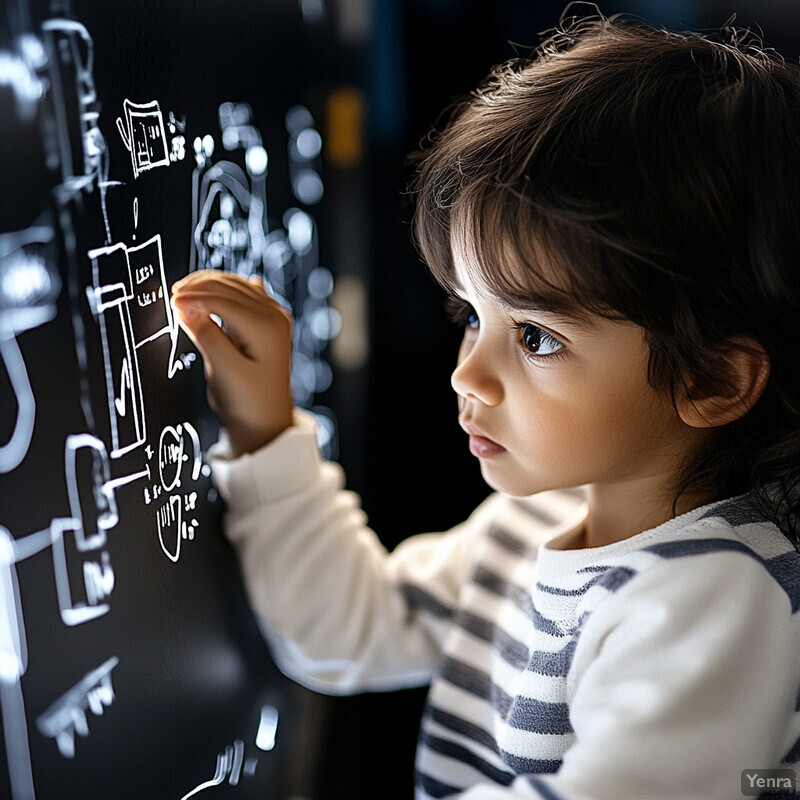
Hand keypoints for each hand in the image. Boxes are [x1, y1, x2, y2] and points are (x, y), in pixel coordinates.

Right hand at [171, 271, 293, 456]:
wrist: (266, 421)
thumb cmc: (249, 402)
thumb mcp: (225, 371)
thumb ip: (206, 336)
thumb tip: (185, 307)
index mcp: (267, 328)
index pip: (224, 300)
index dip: (194, 297)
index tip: (171, 302)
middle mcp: (275, 317)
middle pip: (230, 287)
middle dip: (199, 287)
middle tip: (173, 296)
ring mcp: (274, 318)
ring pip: (237, 286)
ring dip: (209, 286)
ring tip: (184, 294)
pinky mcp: (267, 322)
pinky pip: (244, 294)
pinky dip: (223, 291)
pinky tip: (211, 292)